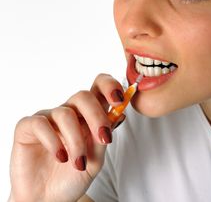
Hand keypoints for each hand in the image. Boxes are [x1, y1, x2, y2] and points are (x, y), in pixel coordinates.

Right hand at [9, 74, 124, 201]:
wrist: (48, 199)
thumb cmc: (72, 176)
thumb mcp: (95, 159)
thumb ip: (104, 136)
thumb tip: (119, 113)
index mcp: (87, 115)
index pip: (98, 87)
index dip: (109, 86)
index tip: (119, 99)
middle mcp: (68, 112)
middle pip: (83, 96)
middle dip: (97, 116)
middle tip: (104, 138)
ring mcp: (48, 118)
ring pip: (65, 113)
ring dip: (76, 140)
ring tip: (78, 163)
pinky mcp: (27, 127)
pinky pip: (41, 124)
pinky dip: (54, 142)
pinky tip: (60, 157)